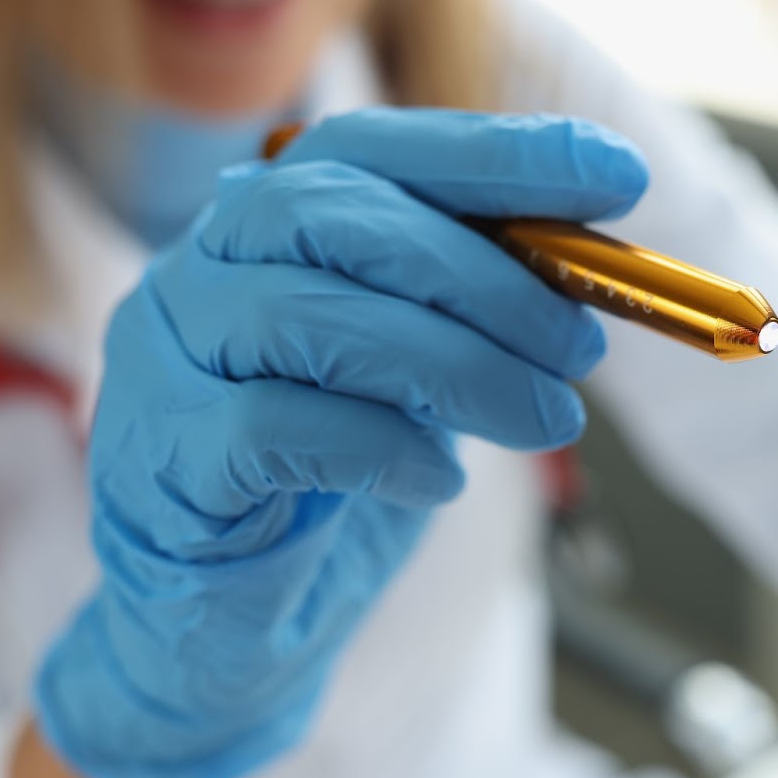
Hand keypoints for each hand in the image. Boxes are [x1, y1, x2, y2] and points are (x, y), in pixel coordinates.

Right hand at [35, 110, 648, 777]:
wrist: (231, 627)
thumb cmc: (334, 486)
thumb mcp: (421, 382)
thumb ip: (472, 319)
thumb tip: (586, 284)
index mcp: (265, 228)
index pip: (372, 150)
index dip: (495, 155)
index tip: (616, 175)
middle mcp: (197, 270)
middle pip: (334, 215)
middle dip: (484, 274)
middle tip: (580, 345)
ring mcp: (162, 358)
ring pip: (304, 315)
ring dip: (456, 365)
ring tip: (546, 420)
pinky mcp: (160, 455)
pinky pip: (269, 425)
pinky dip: (380, 446)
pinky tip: (440, 482)